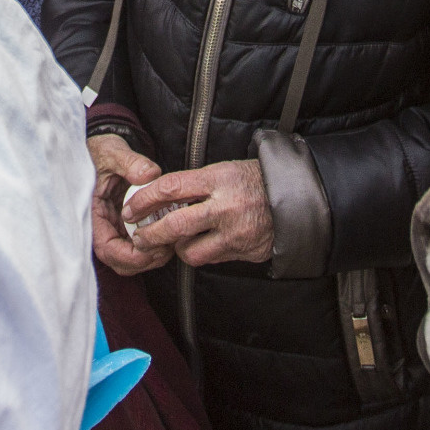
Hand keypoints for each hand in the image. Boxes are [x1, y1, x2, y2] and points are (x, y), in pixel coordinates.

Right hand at [89, 134, 171, 273]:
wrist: (99, 151)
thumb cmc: (100, 152)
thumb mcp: (112, 152)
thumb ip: (130, 162)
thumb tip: (149, 174)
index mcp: (91, 215)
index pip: (107, 249)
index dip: (132, 255)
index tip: (155, 246)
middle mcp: (101, 228)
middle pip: (121, 262)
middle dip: (146, 260)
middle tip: (169, 246)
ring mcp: (113, 229)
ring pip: (130, 259)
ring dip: (151, 256)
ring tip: (171, 240)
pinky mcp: (124, 227)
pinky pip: (137, 246)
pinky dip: (153, 245)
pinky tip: (167, 231)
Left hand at [120, 159, 273, 266]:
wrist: (298, 198)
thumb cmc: (255, 180)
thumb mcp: (224, 170)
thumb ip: (195, 184)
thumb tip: (159, 198)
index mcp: (217, 178)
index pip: (170, 188)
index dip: (144, 199)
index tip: (131, 208)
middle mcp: (224, 207)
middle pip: (174, 226)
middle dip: (150, 234)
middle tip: (140, 237)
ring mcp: (234, 233)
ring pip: (190, 251)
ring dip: (179, 248)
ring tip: (179, 239)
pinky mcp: (243, 252)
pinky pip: (211, 259)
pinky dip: (203, 252)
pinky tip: (205, 242)